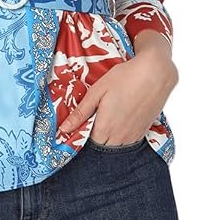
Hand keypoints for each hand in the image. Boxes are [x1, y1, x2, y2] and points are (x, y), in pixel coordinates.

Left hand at [58, 45, 177, 144]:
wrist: (156, 73)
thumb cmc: (124, 78)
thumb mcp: (97, 91)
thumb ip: (81, 113)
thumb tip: (63, 129)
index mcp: (104, 128)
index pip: (86, 142)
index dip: (82, 133)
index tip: (81, 122)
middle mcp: (119, 137)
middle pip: (101, 146)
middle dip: (95, 135)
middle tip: (95, 116)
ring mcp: (133, 136)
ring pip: (115, 145)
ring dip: (109, 136)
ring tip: (109, 115)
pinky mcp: (144, 131)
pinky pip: (128, 141)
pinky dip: (122, 135)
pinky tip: (121, 118)